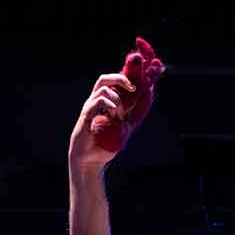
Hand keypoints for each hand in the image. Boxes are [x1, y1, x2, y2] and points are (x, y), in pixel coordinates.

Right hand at [68, 38, 163, 172]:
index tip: (141, 76)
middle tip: (132, 87)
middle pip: (105, 78)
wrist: (92, 159)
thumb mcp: (126, 125)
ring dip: (117, 100)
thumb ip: (136, 112)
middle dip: (120, 78)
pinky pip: (97, 101)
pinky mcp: (86, 115)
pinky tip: (113, 115)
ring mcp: (90, 107)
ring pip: (103, 88)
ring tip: (119, 116)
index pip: (114, 82)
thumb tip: (149, 95)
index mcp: (106, 101)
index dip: (126, 75)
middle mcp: (96, 101)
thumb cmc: (107, 142)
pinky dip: (109, 105)